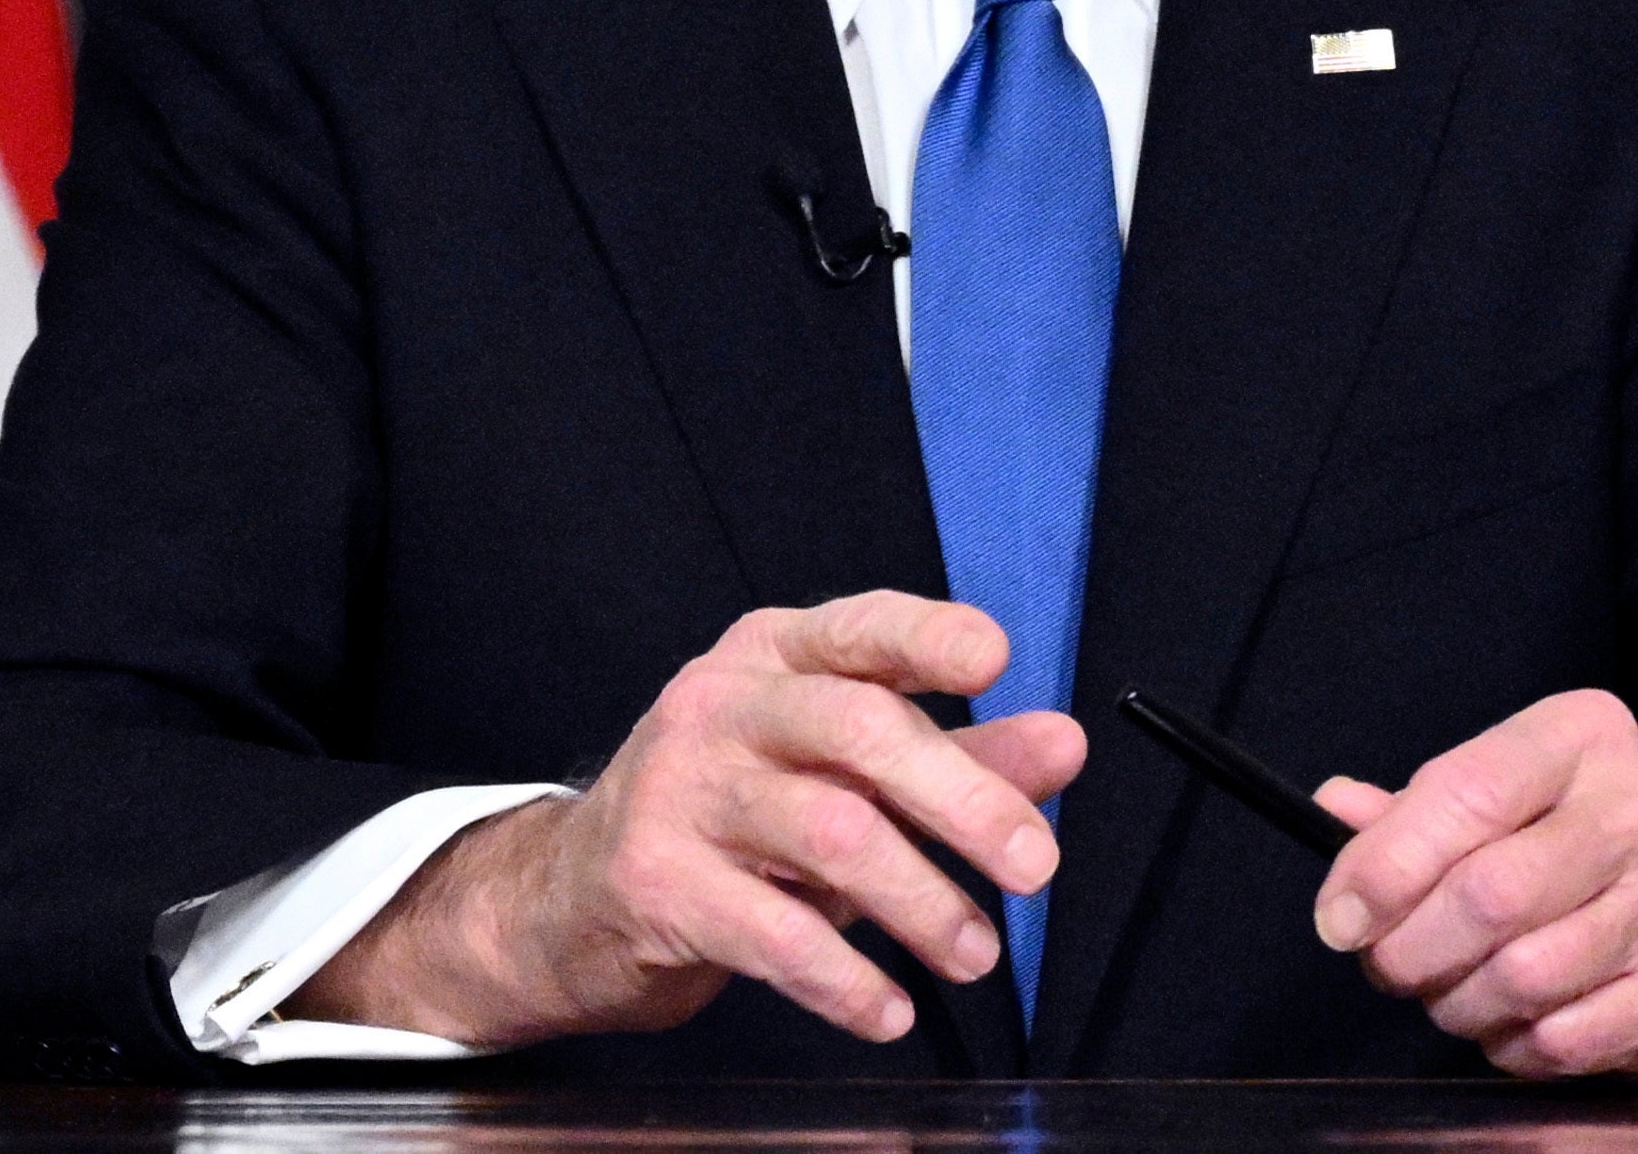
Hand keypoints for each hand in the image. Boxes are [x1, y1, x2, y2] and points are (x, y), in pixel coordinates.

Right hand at [294, 591, 1084, 1049]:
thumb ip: (958, 757)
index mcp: (775, 656)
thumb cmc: (733, 820)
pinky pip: (771, 931)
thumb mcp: (843, 775)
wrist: (571, 899)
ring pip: (827, 832)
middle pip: (859, 729)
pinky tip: (889, 1010)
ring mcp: (680, 788)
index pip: (860, 628)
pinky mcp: (655, 880)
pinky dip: (843, 979)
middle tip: (1038, 867)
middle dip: (963, 799)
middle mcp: (722, 704)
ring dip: (920, 902)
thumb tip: (1066, 745)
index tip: (998, 658)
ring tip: (977, 955)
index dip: (929, 636)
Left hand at [1305, 690, 1637, 1081]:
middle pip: (1490, 894)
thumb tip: (1333, 810)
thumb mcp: (1490, 798)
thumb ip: (1409, 811)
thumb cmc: (1556, 845)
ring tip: (1449, 991)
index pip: (1467, 792)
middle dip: (1412, 949)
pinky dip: (1510, 1045)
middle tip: (1389, 966)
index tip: (1341, 917)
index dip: (1387, 864)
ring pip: (1522, 977)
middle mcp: (1636, 809)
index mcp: (1580, 736)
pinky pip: (1559, 1040)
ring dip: (1457, 1003)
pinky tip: (1507, 1021)